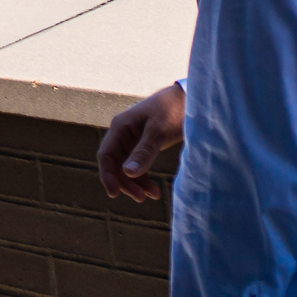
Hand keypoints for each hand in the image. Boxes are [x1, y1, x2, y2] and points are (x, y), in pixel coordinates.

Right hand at [96, 82, 184, 201]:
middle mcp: (123, 133)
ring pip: (126, 167)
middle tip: (141, 198)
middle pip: (115, 164)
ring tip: (152, 195)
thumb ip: (143, 152)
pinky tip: (154, 189)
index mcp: (120, 127)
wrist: (190, 98)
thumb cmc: (173, 110)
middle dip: (125, 183)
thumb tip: (127, 174)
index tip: (114, 194)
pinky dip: (144, 178)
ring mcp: (133, 139)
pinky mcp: (144, 144)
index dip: (107, 176)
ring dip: (136, 183)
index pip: (106, 155)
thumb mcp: (159, 131)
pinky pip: (137, 165)